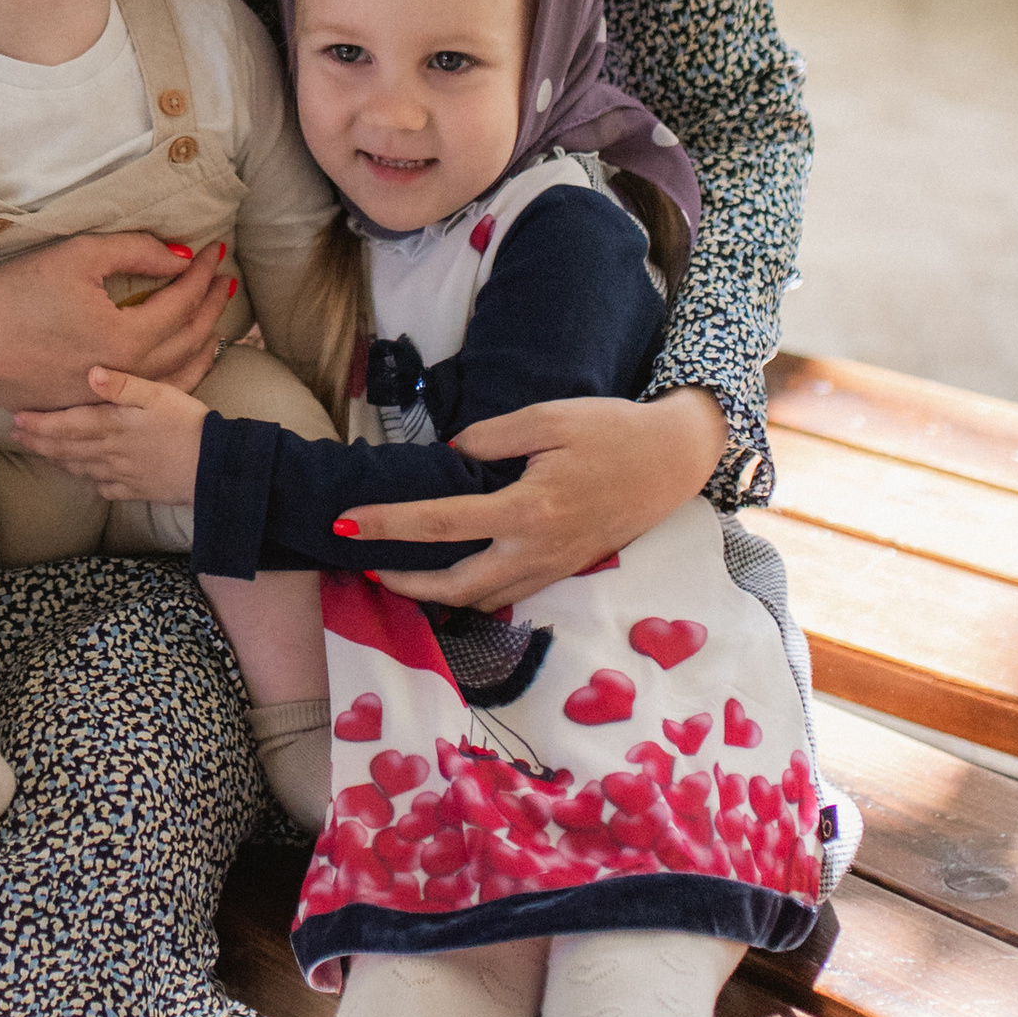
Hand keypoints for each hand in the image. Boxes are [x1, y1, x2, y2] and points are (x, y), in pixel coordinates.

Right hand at [0, 232, 237, 414]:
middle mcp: (121, 375)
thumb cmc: (18, 288)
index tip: (213, 252)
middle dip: (209, 309)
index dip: (201, 275)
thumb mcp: (80, 256)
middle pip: (185, 343)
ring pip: (171, 378)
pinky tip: (177, 364)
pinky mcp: (84, 406)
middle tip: (222, 282)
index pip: (181, 304)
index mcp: (124, 337)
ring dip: (200, 347)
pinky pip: (142, 396)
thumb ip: (138, 252)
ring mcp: (103, 398)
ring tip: (214, 324)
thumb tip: (181, 256)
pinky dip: (171, 377)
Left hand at [8, 367, 207, 503]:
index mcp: (112, 426)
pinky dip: (89, 481)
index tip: (16, 419)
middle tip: (16, 436)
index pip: (66, 425)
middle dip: (39, 442)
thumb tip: (91, 373)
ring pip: (81, 468)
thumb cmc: (188, 424)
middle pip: (66, 448)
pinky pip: (105, 487)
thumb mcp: (160, 394)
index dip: (39, 423)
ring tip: (41, 453)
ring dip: (57, 460)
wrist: (214, 467)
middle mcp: (110, 452)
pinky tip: (86, 478)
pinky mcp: (137, 489)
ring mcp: (122, 474)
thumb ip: (125, 384)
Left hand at [340, 391, 729, 610]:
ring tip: (397, 575)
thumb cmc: (612, 430)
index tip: (345, 522)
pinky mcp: (566, 569)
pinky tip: (452, 575)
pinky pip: (509, 594)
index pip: (440, 523)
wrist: (673, 459)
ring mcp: (554, 567)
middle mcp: (538, 550)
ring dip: (435, 594)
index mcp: (528, 509)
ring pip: (483, 599)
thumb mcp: (549, 417)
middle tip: (364, 566)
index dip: (386, 525)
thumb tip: (450, 456)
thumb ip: (491, 436)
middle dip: (403, 583)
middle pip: (456, 586)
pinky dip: (472, 592)